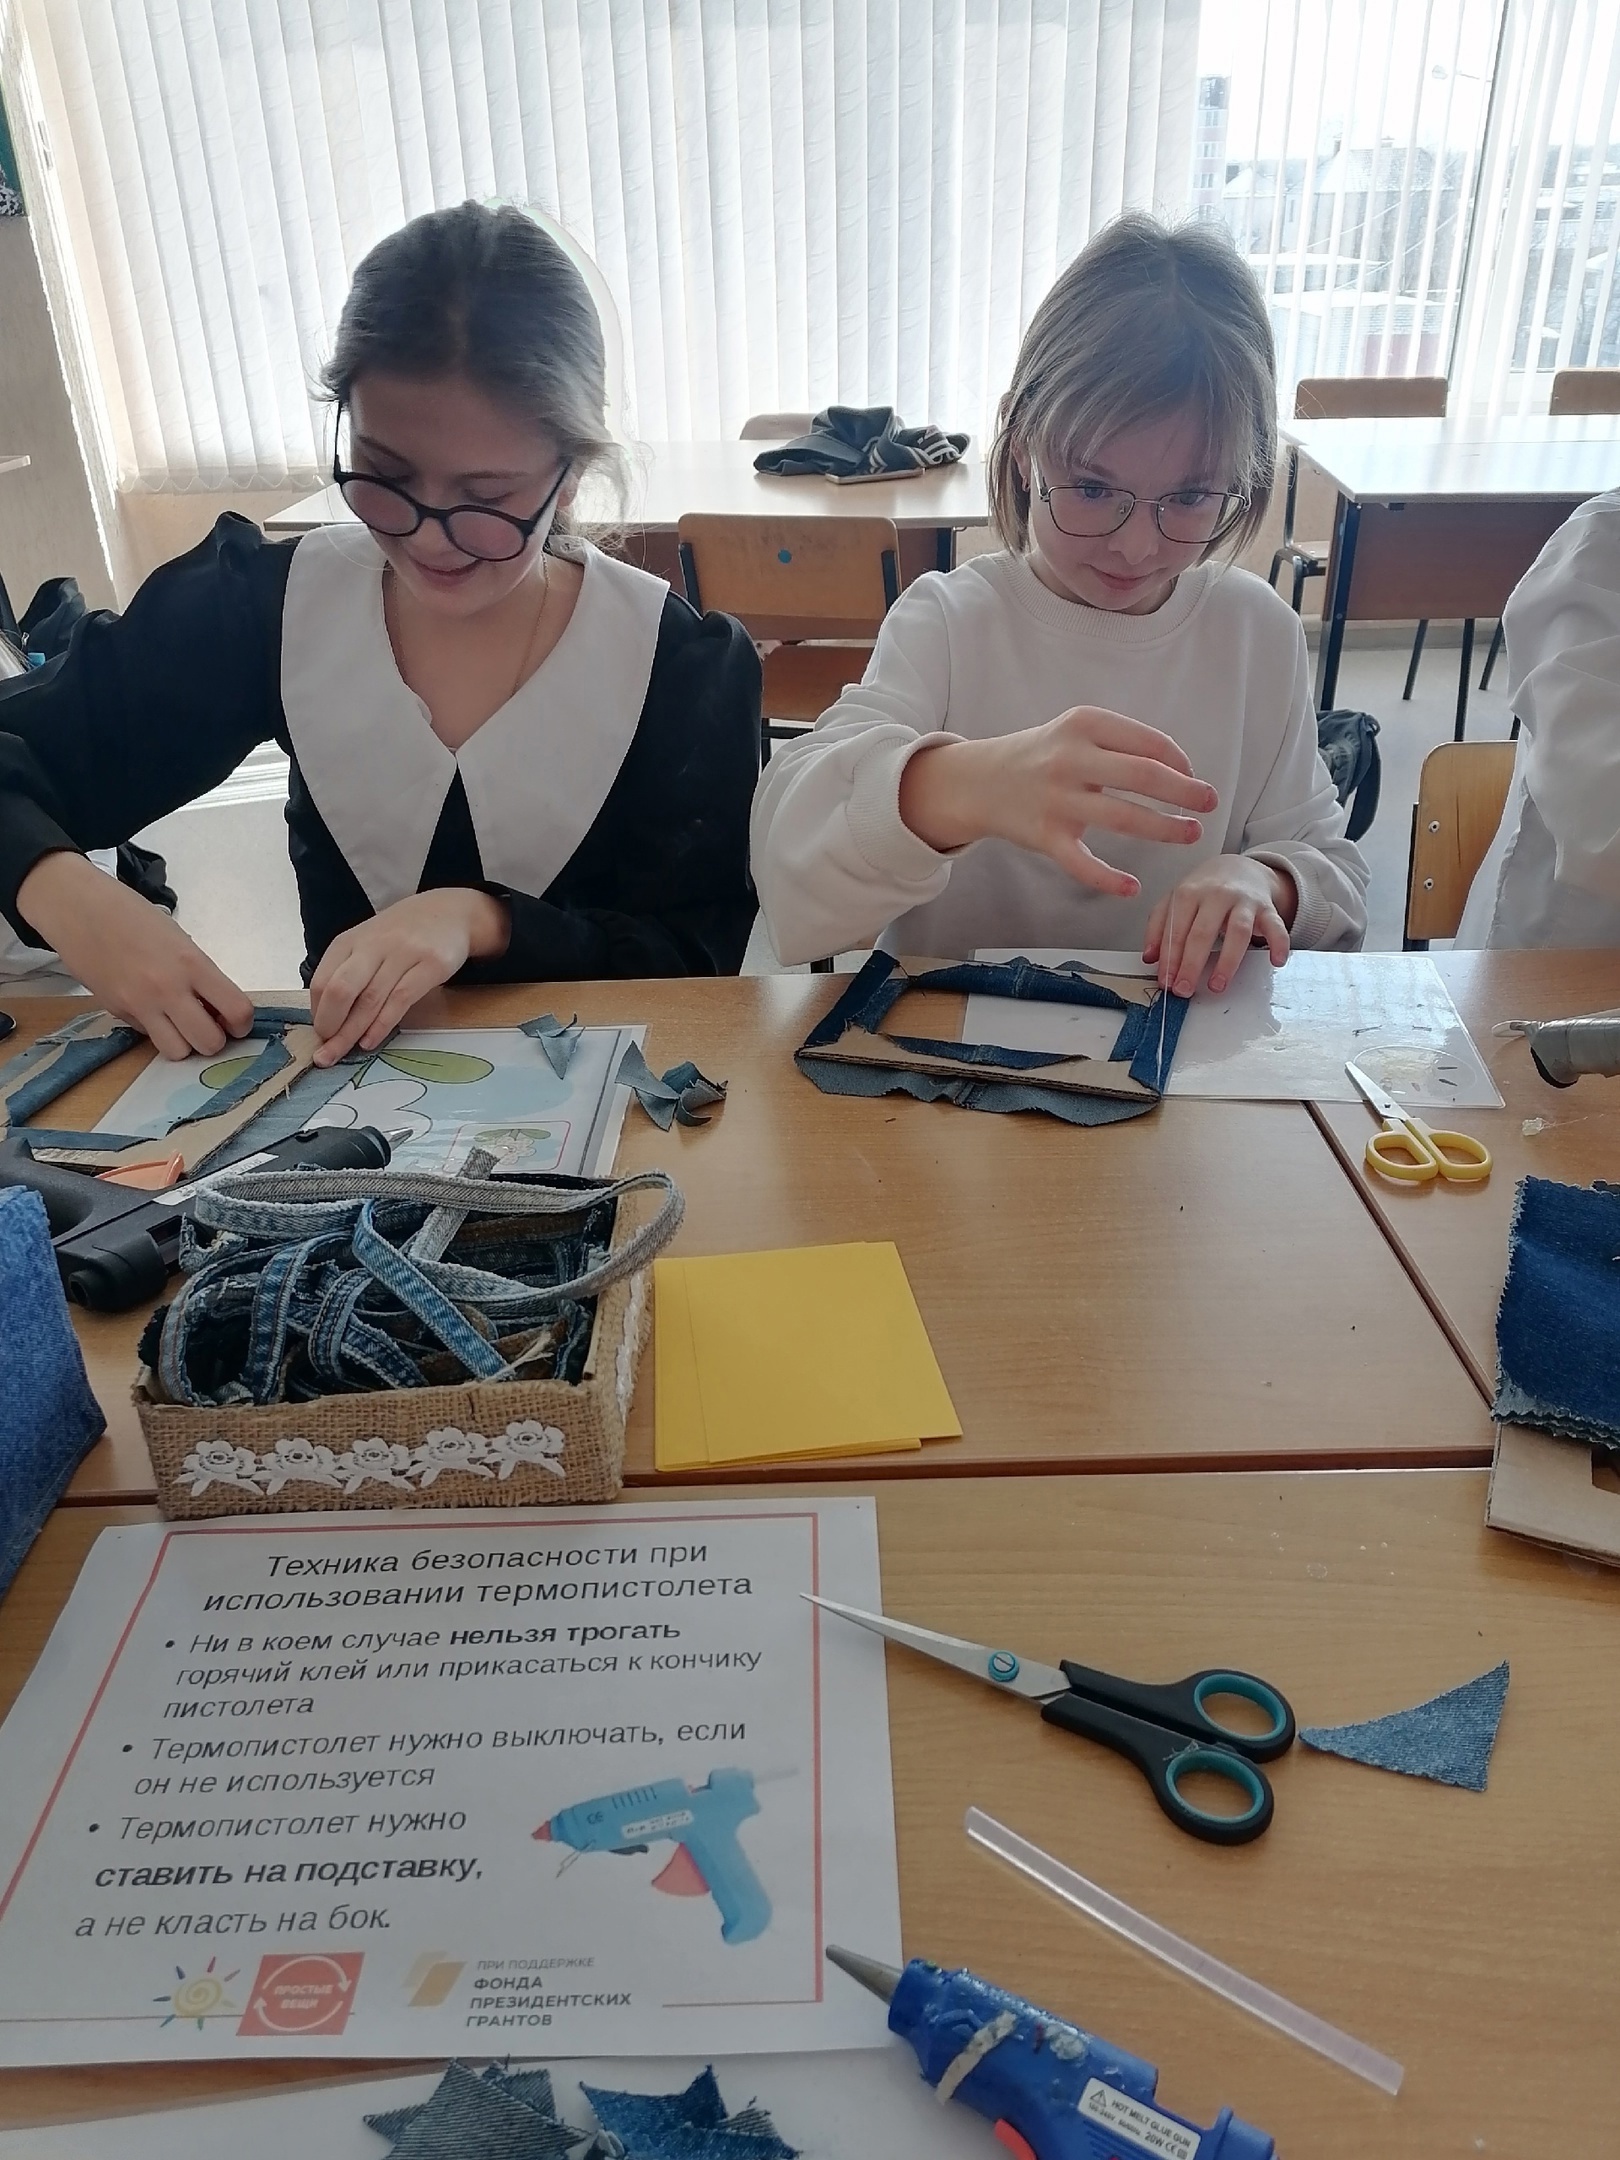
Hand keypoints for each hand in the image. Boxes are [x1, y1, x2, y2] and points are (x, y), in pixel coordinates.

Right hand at [16, 850, 252, 1058]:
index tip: (236, 1023)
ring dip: (184, 1044)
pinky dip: (155, 1031)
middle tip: (207, 1026)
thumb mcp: (180, 941)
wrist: (81, 911)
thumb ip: (201, 976)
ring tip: (180, 1025)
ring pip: (177, 1052)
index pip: (236, 1010)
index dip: (242, 1024)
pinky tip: (150, 1009)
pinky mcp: (118, 1012)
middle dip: (214, 1040)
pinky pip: (147, 1037)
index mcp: (193, 964)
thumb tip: (217, 1011)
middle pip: (209, 1043)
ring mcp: (141, 1004)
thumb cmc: (135, 918)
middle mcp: (169, 989)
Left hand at [309, 888, 510, 1064]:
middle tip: (326, 1052)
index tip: (319, 1035)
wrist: (450, 912)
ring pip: (370, 999)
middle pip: (341, 990)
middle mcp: (374, 945)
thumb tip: (326, 1016)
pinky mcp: (431, 965)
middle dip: (330, 1026)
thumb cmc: (402, 935)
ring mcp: (404, 954)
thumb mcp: (366, 944)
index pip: (322, 981)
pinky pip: (400, 1000)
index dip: (317, 1013)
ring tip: (342, 1054)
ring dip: (352, 1032)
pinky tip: (371, 1041)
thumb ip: (347, 972)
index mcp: (350, 941)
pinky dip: (382, 1025)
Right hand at [898, 707, 1217, 897]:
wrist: (979, 780)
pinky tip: (1133, 887)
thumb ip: (1122, 743)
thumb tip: (1180, 771)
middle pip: (1144, 776)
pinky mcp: (1044, 836)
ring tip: (1191, 833)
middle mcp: (1070, 759)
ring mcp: (1056, 799)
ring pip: (1124, 817)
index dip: (1180, 762)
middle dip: (1186, 792)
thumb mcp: (1077, 730)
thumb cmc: (1042, 755)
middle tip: (1210, 803)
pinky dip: (1109, 879)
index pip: (1149, 742)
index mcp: (1084, 724)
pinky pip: (1082, 863)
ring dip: (1165, 828)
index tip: (1192, 776)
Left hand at [1143, 855, 1295, 996]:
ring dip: (1227, 962)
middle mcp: (1216, 895)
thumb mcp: (1175, 901)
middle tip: (1184, 989)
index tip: (1166, 981)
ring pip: (1237, 932)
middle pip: (1202, 932)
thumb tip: (1150, 957)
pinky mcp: (1267, 908)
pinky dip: (1278, 943)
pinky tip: (1275, 961)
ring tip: (1217, 985)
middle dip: (1191, 964)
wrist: (1238, 867)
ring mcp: (1243, 901)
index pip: (1176, 928)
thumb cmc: (1204, 890)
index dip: (1170, 957)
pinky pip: (1275, 926)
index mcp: (1189, 893)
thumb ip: (1159, 926)